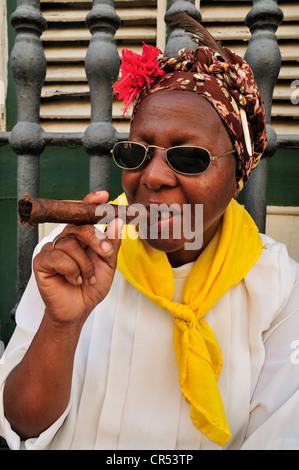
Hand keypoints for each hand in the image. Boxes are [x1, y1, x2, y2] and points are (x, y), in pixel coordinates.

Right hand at [33, 191, 122, 325]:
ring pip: (70, 244)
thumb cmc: (92, 286)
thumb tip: (116, 221)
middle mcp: (66, 238)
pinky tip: (73, 280)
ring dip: (85, 265)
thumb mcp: (108, 264)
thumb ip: (112, 243)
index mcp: (82, 236)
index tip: (103, 196)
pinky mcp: (42, 261)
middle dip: (96, 239)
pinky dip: (71, 270)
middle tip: (105, 253)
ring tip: (87, 278)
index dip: (91, 201)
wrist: (79, 309)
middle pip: (80, 226)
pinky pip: (58, 257)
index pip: (84, 214)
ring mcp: (52, 248)